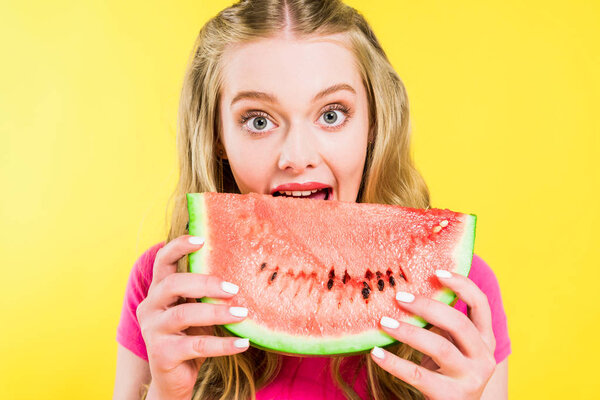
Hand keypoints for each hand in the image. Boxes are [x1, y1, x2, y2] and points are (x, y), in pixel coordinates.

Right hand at [136, 235, 249, 399]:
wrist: (175, 380)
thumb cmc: (190, 338)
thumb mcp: (197, 311)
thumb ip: (206, 294)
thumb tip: (240, 273)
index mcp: (158, 292)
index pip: (162, 262)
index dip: (179, 247)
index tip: (202, 239)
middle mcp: (150, 307)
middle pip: (173, 284)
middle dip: (205, 283)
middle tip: (234, 288)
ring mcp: (153, 331)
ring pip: (184, 314)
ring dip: (217, 312)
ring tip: (243, 313)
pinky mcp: (162, 354)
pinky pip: (195, 345)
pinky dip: (223, 345)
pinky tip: (243, 343)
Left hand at [370, 270, 496, 399]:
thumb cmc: (446, 372)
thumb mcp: (451, 345)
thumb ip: (440, 322)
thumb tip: (406, 289)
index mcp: (485, 339)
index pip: (481, 304)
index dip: (462, 284)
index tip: (436, 271)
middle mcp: (484, 358)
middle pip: (459, 324)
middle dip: (428, 307)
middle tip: (400, 297)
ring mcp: (470, 379)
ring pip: (440, 348)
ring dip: (409, 332)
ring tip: (384, 322)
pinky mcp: (450, 396)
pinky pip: (418, 376)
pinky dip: (394, 363)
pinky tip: (376, 353)